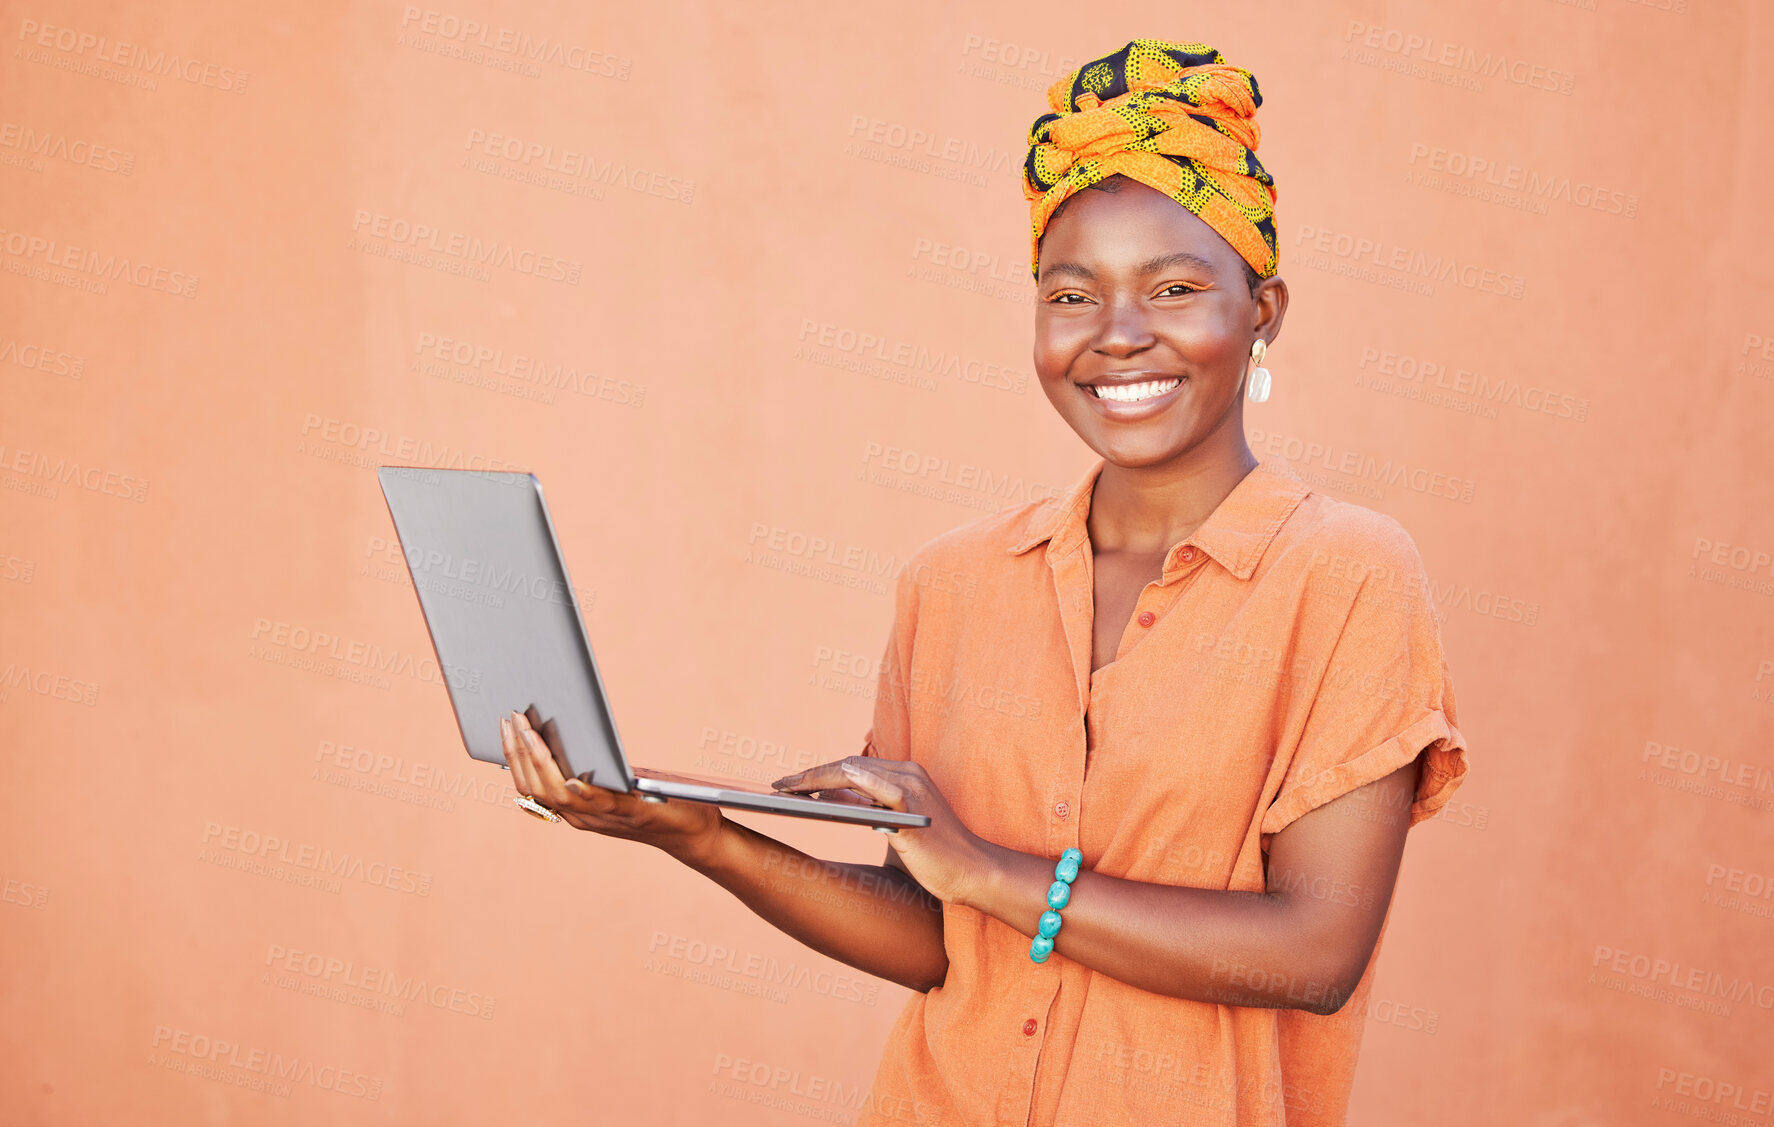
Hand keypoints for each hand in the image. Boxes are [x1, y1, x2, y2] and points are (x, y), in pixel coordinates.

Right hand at [499, 709, 724, 863]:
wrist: (694, 832)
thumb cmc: (656, 801)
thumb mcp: (616, 779)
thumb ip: (593, 762)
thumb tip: (571, 723)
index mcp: (575, 809)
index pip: (530, 785)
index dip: (512, 757)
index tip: (502, 725)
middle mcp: (582, 817)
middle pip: (535, 787)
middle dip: (518, 751)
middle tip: (510, 717)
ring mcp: (603, 818)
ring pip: (557, 794)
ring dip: (539, 761)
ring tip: (528, 731)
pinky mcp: (631, 814)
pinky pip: (597, 805)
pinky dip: (579, 792)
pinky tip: (568, 777)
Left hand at [772, 757, 995, 905]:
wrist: (972, 872)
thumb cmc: (934, 855)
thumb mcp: (893, 826)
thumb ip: (866, 807)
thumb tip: (828, 795)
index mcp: (904, 775)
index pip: (850, 766)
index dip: (816, 773)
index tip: (788, 783)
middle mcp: (907, 773)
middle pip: (846, 765)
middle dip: (808, 775)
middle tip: (777, 786)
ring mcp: (911, 788)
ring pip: (854, 772)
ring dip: (816, 778)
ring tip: (786, 789)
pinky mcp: (914, 808)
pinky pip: (881, 789)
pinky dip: (855, 781)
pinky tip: (826, 786)